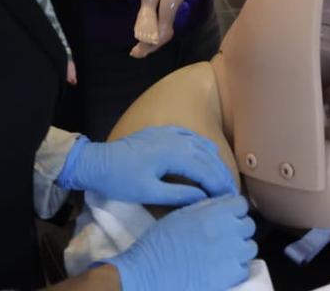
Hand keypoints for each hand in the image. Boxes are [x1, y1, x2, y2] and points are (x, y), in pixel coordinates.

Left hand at [57, 126, 235, 205]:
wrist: (98, 161)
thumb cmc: (121, 180)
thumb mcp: (149, 193)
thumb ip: (179, 195)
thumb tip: (204, 198)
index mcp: (175, 154)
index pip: (206, 170)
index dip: (219, 185)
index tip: (229, 199)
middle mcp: (177, 139)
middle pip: (208, 157)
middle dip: (221, 175)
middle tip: (231, 192)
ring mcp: (171, 132)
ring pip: (202, 145)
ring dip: (214, 162)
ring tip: (221, 178)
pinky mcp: (163, 131)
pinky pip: (191, 136)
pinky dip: (203, 147)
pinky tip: (207, 154)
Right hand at [104, 194, 256, 290]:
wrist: (150, 273)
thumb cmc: (160, 243)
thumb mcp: (181, 214)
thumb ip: (206, 208)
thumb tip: (221, 205)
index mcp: (216, 212)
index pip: (241, 204)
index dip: (233, 209)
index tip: (226, 216)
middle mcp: (229, 231)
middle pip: (248, 225)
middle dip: (238, 229)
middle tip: (223, 236)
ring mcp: (232, 254)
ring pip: (250, 247)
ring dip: (240, 249)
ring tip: (224, 253)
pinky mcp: (230, 277)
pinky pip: (244, 269)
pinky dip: (237, 268)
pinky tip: (223, 268)